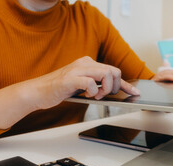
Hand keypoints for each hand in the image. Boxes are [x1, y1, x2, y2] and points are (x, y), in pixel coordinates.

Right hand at [0, 56, 139, 128]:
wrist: (37, 92)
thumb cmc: (59, 89)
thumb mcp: (82, 85)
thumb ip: (96, 84)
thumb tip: (114, 91)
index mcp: (88, 63)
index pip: (113, 71)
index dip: (127, 84)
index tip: (135, 93)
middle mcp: (84, 63)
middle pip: (114, 71)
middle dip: (115, 87)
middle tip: (105, 95)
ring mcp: (77, 70)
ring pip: (106, 74)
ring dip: (106, 89)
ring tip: (96, 95)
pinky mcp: (70, 79)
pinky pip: (90, 83)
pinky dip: (93, 91)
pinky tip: (87, 95)